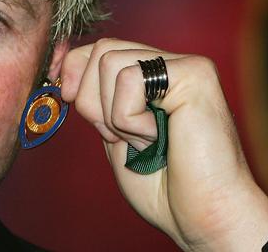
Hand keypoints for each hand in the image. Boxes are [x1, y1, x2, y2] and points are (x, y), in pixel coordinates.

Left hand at [59, 38, 267, 250]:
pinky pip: (130, 79)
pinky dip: (129, 118)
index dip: (73, 69)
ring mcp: (185, 66)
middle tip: (121, 137)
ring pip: (109, 61)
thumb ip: (96, 100)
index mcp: (153, 77)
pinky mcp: (195, 74)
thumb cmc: (164, 187)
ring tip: (145, 139)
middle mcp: (171, 64)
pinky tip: (157, 136)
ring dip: (113, 114)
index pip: (100, 48)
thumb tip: (63, 71)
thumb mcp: (114, 134)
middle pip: (101, 50)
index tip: (66, 97)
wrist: (204, 218)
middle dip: (91, 99)